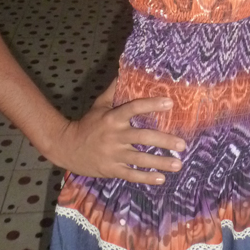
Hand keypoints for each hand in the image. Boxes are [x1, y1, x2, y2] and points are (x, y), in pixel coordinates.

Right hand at [49, 80, 185, 183]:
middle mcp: (115, 136)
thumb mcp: (99, 104)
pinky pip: (131, 174)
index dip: (151, 105)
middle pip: (143, 137)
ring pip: (141, 159)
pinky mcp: (112, 169)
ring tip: (178, 164)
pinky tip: (161, 179)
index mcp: (113, 118)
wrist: (67, 147)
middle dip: (164, 141)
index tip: (170, 103)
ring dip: (161, 162)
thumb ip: (114, 90)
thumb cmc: (88, 123)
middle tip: (182, 144)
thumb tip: (125, 71)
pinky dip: (146, 178)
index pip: (134, 108)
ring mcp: (114, 154)